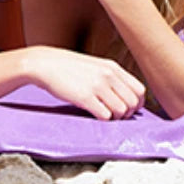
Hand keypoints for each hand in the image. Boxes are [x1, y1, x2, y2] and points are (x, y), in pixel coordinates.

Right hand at [29, 46, 145, 119]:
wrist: (43, 64)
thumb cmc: (67, 67)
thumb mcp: (94, 65)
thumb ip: (110, 77)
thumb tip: (126, 96)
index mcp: (112, 67)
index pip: (139, 90)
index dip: (136, 103)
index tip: (127, 108)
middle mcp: (108, 75)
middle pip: (133, 103)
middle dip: (127, 113)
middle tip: (115, 114)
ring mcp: (97, 86)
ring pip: (122, 111)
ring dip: (115, 117)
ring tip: (102, 113)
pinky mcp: (85, 97)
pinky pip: (106, 116)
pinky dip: (103, 119)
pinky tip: (93, 113)